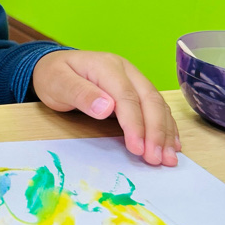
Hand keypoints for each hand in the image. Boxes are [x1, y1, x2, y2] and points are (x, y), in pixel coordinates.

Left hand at [31, 50, 180, 165]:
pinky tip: (172, 144)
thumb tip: (106, 108)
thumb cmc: (53, 76)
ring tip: (169, 158)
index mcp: (106, 66)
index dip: (135, 124)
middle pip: (149, 100)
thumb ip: (81, 94)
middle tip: (157, 159)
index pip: (127, 97)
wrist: (52, 65)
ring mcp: (134, 79)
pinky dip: (165, 126)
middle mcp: (126, 70)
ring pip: (157, 104)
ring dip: (165, 132)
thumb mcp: (58, 83)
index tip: (138, 148)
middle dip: (156, 131)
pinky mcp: (136, 91)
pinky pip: (156, 107)